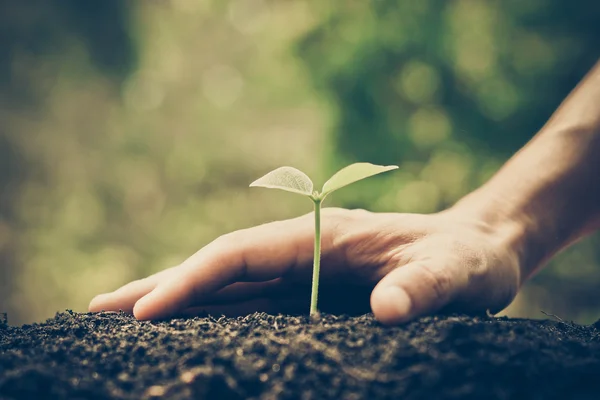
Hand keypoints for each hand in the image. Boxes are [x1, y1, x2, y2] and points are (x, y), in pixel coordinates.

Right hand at [88, 208, 520, 324]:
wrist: (479, 249)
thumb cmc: (467, 260)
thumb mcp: (457, 274)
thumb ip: (424, 288)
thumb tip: (387, 313)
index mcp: (323, 237)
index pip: (242, 255)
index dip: (192, 278)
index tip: (146, 309)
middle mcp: (304, 250)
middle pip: (220, 267)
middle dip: (163, 286)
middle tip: (100, 308)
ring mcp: (305, 271)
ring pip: (229, 286)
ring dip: (178, 300)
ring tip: (125, 318)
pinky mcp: (313, 292)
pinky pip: (252, 304)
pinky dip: (212, 314)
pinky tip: (189, 329)